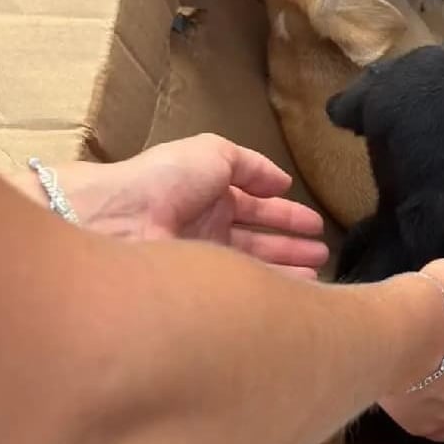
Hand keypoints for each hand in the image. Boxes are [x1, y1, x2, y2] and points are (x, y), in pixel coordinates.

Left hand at [17, 133, 327, 278]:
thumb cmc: (163, 180)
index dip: (286, 213)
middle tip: (323, 252)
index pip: (256, 207)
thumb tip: (281, 182)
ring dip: (287, 268)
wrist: (119, 224)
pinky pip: (243, 288)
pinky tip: (294, 291)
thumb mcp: (213, 152)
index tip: (315, 223)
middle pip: (259, 240)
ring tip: (318, 273)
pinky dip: (270, 287)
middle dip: (292, 245)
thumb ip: (251, 165)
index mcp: (209, 195)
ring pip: (254, 267)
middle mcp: (207, 230)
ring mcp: (203, 262)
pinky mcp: (201, 289)